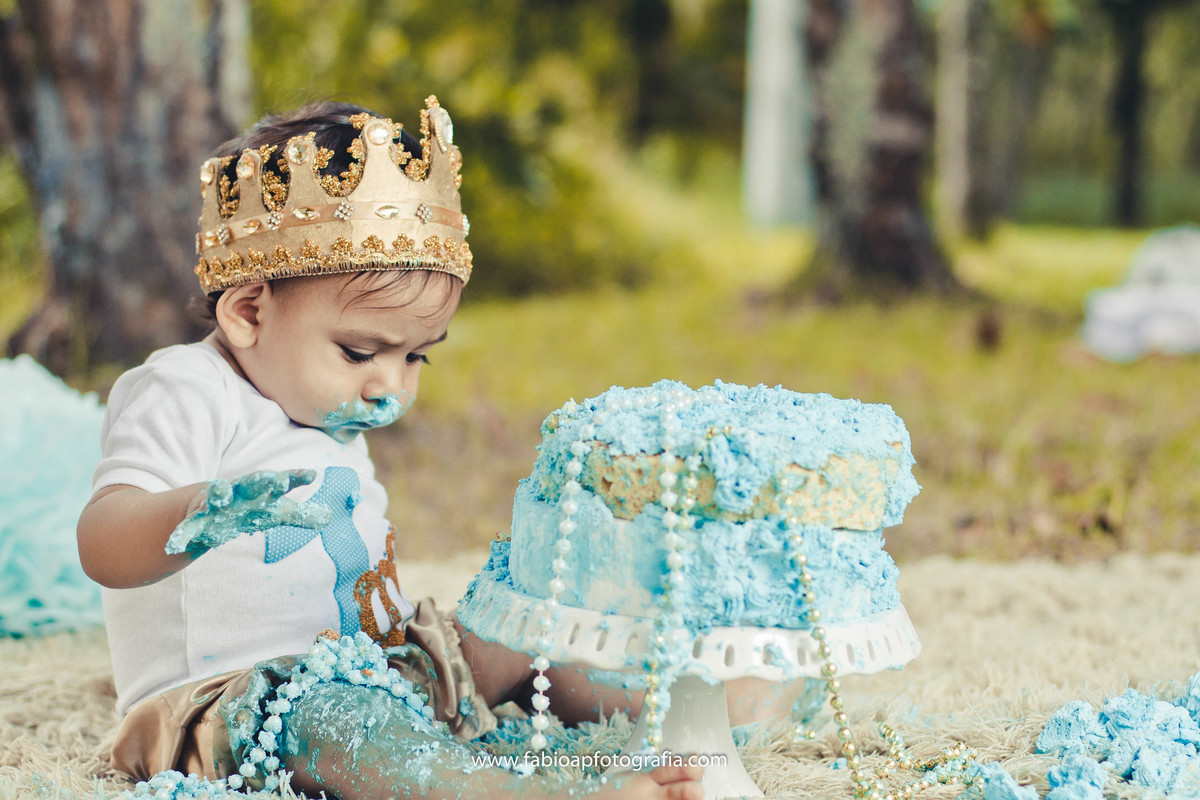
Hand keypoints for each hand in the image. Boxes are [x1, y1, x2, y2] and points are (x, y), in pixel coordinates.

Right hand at [165, 469, 332, 555]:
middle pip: (252, 484)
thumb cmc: (246, 509)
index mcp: (259, 492)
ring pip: (217, 498)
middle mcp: (238, 494)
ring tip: (221, 493)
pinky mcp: (194, 520)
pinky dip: (182, 536)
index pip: (280, 483)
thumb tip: (329, 518)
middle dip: (262, 481)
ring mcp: (215, 505)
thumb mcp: (273, 513)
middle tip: (275, 480)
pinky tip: (175, 545)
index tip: (312, 475)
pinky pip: (187, 529)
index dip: (295, 478)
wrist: (204, 509)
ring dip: (219, 494)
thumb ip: (300, 516)